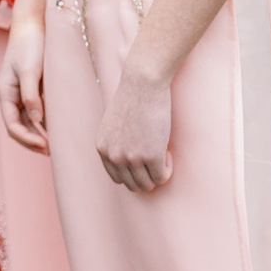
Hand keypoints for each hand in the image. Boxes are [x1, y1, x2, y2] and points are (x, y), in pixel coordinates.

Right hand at [0, 20, 48, 154]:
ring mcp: (23, 92)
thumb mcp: (29, 70)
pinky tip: (59, 127)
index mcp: (5, 92)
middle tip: (54, 152)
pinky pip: (39, 111)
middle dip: (33, 141)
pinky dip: (46, 123)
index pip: (12, 125)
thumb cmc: (30, 45)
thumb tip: (38, 121)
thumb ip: (31, 95)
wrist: (35, 23)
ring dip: (40, 134)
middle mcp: (12, 95)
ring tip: (58, 145)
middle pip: (19, 127)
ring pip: (29, 121)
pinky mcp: (35, 87)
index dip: (27, 139)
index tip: (45, 147)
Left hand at [96, 67, 173, 191]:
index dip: (133, 172)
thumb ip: (115, 145)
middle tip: (154, 157)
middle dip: (146, 176)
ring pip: (147, 184)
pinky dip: (167, 168)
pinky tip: (166, 150)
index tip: (142, 160)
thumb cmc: (131, 100)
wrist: (142, 85)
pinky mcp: (152, 156)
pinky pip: (162, 177)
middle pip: (133, 185)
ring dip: (157, 173)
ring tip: (160, 151)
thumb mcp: (113, 126)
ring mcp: (132, 158)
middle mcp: (114, 156)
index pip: (117, 178)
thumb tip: (129, 167)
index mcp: (102, 149)